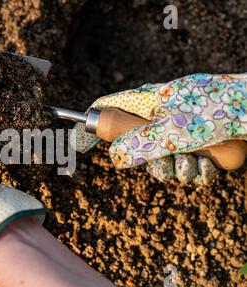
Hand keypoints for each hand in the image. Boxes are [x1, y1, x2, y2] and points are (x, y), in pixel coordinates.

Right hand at [74, 73, 246, 183]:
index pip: (108, 107)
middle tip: (162, 159)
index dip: (91, 124)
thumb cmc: (217, 110)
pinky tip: (206, 163)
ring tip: (192, 159)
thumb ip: (139, 144)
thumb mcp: (173, 129)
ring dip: (176, 170)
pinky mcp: (196, 152)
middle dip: (148, 162)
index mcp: (148, 103)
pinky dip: (196, 173)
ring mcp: (178, 137)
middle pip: (132, 147)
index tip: (79, 143)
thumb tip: (114, 158)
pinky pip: (184, 172)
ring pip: (160, 166)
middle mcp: (160, 121)